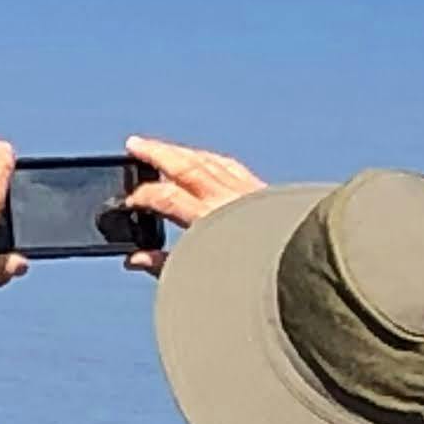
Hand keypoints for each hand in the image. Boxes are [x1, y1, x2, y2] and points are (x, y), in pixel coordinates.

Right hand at [119, 134, 269, 276]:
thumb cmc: (249, 279)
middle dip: (156, 153)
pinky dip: (209, 160)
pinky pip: (229, 166)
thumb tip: (135, 259)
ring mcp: (245, 191)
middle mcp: (227, 199)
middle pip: (185, 166)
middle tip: (134, 144)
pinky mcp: (259, 192)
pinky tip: (200, 158)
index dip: (142, 197)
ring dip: (180, 152)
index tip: (129, 203)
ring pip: (207, 160)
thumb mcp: (199, 276)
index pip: (166, 197)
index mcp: (208, 220)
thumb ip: (164, 264)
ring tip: (159, 148)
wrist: (294, 267)